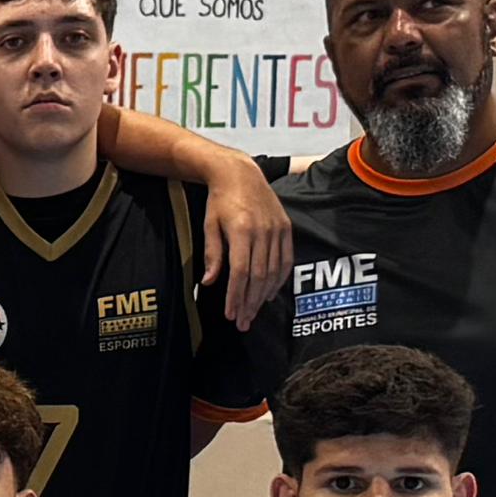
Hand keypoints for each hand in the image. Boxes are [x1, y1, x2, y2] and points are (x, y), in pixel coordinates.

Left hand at [193, 151, 291, 326]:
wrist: (240, 174)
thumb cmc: (220, 201)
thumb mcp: (209, 225)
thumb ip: (212, 254)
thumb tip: (209, 283)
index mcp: (241, 230)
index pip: (240, 272)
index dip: (236, 296)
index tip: (230, 314)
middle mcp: (262, 231)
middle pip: (258, 276)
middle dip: (250, 302)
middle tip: (243, 322)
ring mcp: (277, 229)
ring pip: (273, 270)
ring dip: (263, 295)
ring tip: (253, 312)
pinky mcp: (286, 227)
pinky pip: (286, 259)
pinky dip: (279, 279)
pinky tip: (269, 293)